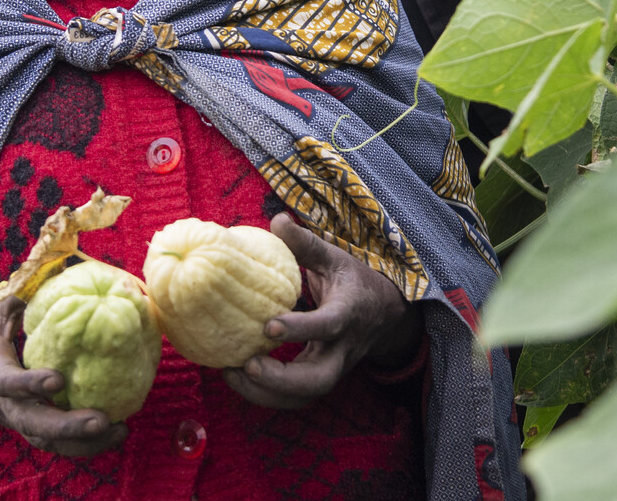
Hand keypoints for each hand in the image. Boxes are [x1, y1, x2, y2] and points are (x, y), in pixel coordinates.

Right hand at [0, 290, 127, 456]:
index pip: (3, 382)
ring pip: (42, 439)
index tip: (57, 379)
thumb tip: (71, 265)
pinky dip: (79, 442)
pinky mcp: (20, 420)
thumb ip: (27, 288)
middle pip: (30, 423)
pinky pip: (49, 439)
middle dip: (67, 427)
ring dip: (80, 442)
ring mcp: (8, 414)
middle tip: (103, 420)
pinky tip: (112, 432)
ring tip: (119, 431)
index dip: (28, 384)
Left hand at [222, 215, 421, 410]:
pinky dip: (266, 395)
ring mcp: (333, 368)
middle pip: (319, 379)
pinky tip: (237, 378)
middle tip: (247, 365)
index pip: (329, 326)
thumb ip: (305, 243)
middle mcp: (343, 348)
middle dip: (281, 380)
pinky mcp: (320, 378)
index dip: (301, 330)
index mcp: (348, 313)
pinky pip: (295, 398)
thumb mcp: (335, 258)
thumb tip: (277, 220)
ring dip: (267, 393)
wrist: (384, 314)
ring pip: (305, 395)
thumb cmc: (353, 281)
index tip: (268, 326)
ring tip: (232, 374)